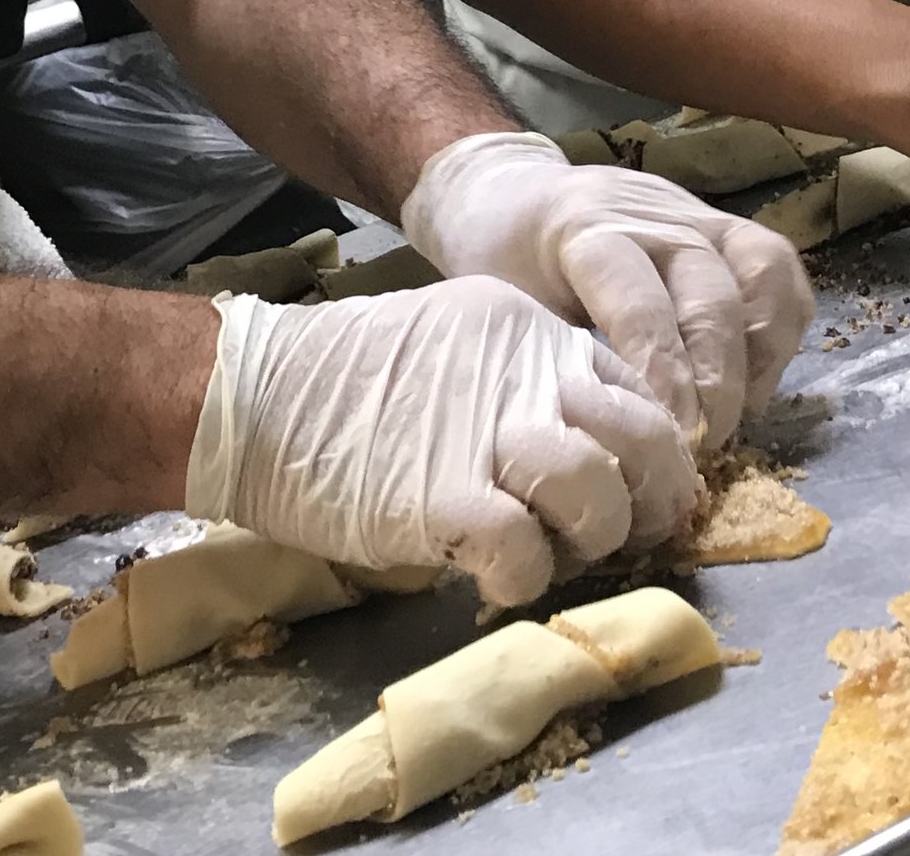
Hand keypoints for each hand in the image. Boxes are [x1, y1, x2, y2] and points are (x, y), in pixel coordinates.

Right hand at [185, 277, 697, 606]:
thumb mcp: (454, 344)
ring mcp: (487, 431)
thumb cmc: (345, 383)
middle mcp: (524, 369)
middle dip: (640, 503)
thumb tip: (590, 453)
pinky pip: (526, 556)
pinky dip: (519, 579)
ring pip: (599, 496)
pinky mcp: (444, 496)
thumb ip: (522, 384)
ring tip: (540, 550)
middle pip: (643, 442)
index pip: (639, 392)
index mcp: (528, 331)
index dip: (655, 459)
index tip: (642, 499)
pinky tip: (485, 571)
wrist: (255, 394)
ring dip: (585, 541)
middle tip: (601, 535)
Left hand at [396, 133, 812, 449]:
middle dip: (717, 377)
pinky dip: (782, 325)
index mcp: (588, 230)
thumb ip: (557, 361)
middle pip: (710, 289)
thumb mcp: (507, 306)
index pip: (641, 302)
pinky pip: (778, 267)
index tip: (673, 440)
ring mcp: (697, 213)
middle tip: (706, 446)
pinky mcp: (726, 224)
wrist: (513, 192)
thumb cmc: (501, 259)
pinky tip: (758, 381)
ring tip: (742, 414)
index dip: (663, 374)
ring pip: (763, 266)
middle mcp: (654, 214)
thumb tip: (601, 444)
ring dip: (764, 350)